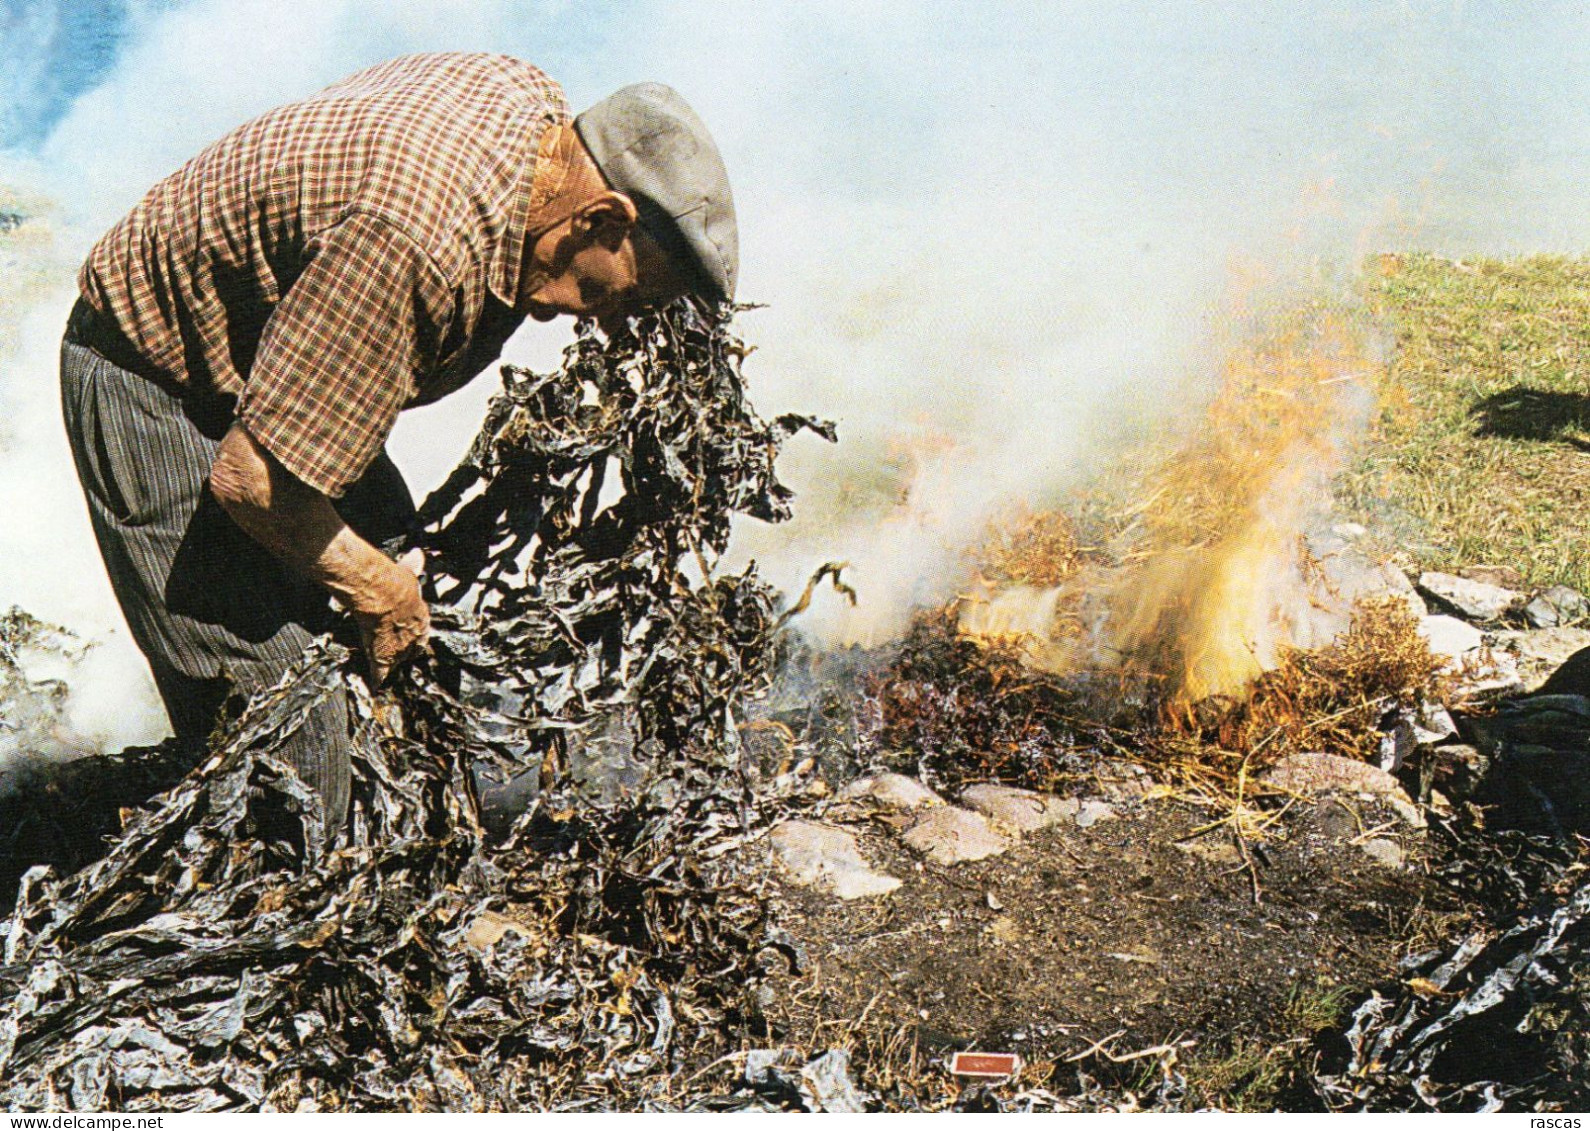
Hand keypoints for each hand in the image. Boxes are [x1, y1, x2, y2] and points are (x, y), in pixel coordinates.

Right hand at [351, 552, 429, 686]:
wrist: (382, 594)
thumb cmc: (395, 582)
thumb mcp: (408, 573)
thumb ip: (413, 566)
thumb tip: (418, 553)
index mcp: (422, 617)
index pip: (422, 631)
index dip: (415, 634)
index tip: (411, 636)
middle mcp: (414, 635)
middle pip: (413, 650)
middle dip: (406, 653)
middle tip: (397, 655)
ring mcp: (399, 648)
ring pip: (397, 663)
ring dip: (392, 666)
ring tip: (386, 673)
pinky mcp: (383, 656)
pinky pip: (380, 673)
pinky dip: (377, 681)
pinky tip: (376, 688)